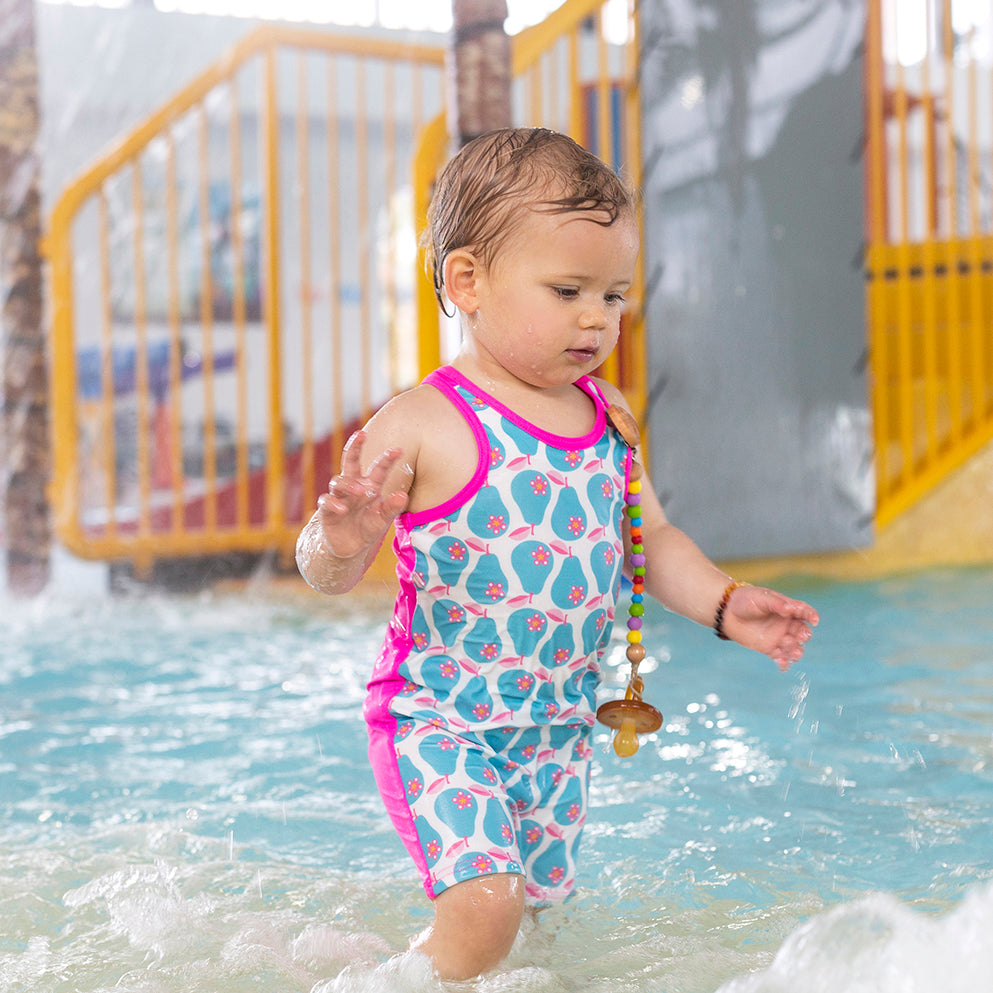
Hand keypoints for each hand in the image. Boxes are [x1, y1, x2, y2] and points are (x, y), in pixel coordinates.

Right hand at [316, 430, 409, 558]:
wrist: (348, 546)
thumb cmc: (367, 527)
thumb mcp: (382, 519)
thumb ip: (392, 508)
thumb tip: (402, 495)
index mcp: (370, 486)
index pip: (378, 469)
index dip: (387, 459)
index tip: (398, 450)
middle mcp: (353, 486)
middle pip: (350, 461)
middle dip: (354, 446)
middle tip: (361, 434)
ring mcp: (338, 496)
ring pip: (338, 481)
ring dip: (349, 484)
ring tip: (361, 492)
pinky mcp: (326, 509)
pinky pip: (326, 501)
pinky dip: (334, 503)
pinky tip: (343, 510)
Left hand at [721, 585, 818, 670]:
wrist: (727, 612)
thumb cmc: (745, 600)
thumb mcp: (761, 598)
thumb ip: (776, 604)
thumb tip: (790, 609)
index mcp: (787, 608)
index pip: (804, 612)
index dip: (811, 615)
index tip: (814, 620)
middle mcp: (786, 624)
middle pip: (801, 631)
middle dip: (803, 635)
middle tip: (800, 636)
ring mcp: (779, 637)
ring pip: (794, 646)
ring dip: (797, 651)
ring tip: (794, 654)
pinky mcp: (769, 648)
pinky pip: (780, 657)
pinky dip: (784, 662)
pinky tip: (783, 665)